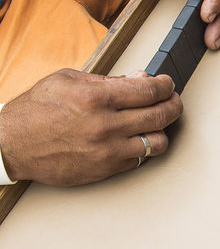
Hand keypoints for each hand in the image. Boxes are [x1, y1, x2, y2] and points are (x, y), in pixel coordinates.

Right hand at [0, 69, 181, 184]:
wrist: (10, 145)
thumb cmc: (35, 111)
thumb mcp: (67, 81)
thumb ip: (108, 80)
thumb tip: (140, 78)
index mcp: (95, 98)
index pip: (149, 90)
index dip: (165, 85)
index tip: (167, 84)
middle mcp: (105, 125)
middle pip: (161, 115)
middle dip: (174, 105)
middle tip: (172, 101)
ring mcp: (107, 150)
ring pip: (157, 142)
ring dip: (162, 130)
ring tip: (156, 122)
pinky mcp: (105, 169)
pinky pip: (139, 159)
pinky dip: (143, 147)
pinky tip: (137, 137)